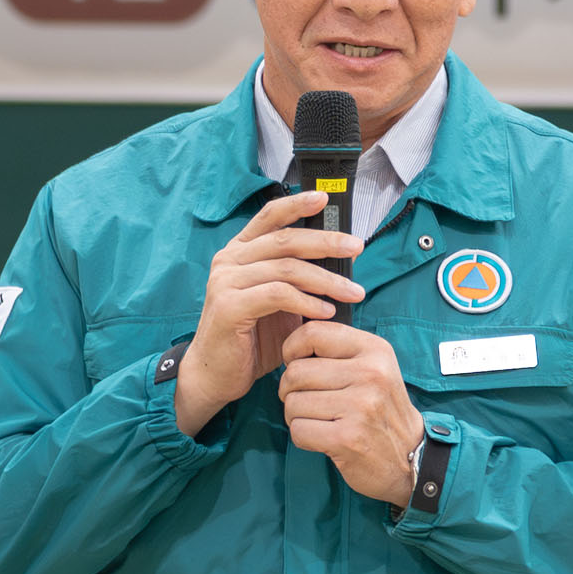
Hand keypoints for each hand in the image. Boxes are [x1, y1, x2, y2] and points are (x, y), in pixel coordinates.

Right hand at [173, 190, 364, 437]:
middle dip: (325, 242)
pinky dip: (307, 302)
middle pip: (285, 240)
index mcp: (240, 252)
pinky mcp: (229, 306)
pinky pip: (277, 295)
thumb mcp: (280, 303)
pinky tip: (327, 312)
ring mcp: (226, 281)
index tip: (325, 197)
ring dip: (325, 279)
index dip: (296, 203)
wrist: (215, 376)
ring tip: (352, 292)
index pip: (269, 216)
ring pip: (286, 268)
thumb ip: (300, 280)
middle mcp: (229, 260)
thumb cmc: (250, 339)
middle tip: (357, 247)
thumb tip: (342, 260)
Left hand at [278, 320, 425, 507]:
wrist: (412, 456)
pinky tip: (324, 438)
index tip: (295, 364)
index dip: (292, 349)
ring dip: (296, 416)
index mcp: (375, 350)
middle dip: (290, 390)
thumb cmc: (380, 410)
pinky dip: (303, 437)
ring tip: (321, 421)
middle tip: (308, 401)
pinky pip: (298, 430)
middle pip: (296, 372)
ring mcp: (360, 406)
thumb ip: (339, 350)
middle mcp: (370, 374)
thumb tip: (291, 342)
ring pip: (292, 402)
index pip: (313, 333)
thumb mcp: (373, 367)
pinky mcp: (348, 438)